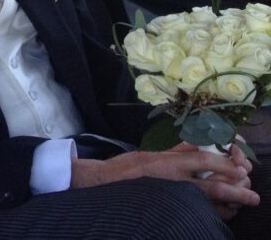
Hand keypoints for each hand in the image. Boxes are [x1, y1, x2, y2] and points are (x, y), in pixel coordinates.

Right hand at [70, 144, 258, 220]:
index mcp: (170, 161)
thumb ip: (179, 149)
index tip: (240, 165)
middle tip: (252, 194)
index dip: (227, 162)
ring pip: (210, 203)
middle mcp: (175, 180)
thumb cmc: (128, 167)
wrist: (104, 184)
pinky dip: (214, 213)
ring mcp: (173, 196)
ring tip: (243, 204)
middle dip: (239, 190)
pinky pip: (198, 213)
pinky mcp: (170, 207)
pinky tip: (222, 212)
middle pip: (215, 185)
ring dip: (231, 204)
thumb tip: (203, 144)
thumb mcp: (153, 151)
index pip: (206, 159)